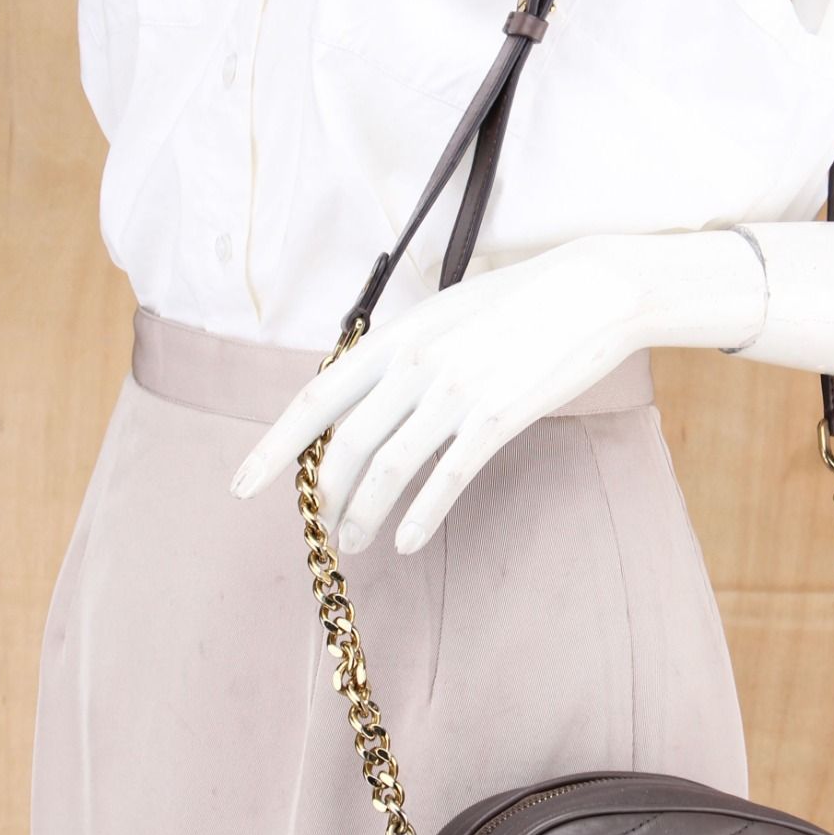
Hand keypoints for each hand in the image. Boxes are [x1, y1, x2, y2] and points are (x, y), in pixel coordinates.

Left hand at [226, 228, 765, 554]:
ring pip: (387, 470)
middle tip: (316, 529)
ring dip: (362, 515)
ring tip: (354, 544)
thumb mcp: (445, 313)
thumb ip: (402, 351)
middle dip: (321, 497)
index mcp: (395, 337)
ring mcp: (454, 393)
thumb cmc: (520, 302)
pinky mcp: (496, 418)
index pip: (315, 400)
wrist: (591, 291)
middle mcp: (414, 365)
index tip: (242, 484)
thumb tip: (365, 391)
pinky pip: (445, 478)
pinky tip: (405, 542)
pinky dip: (419, 516)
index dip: (273, 447)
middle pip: (345, 446)